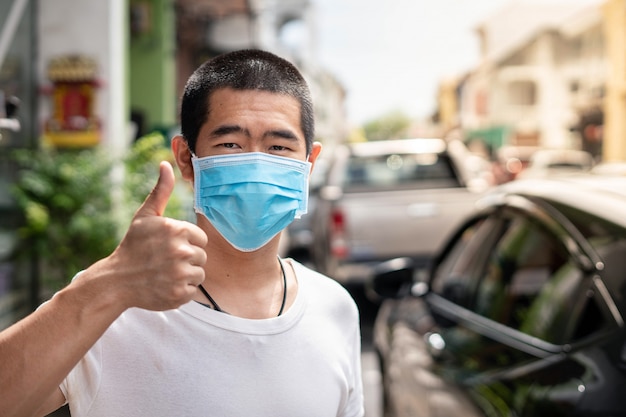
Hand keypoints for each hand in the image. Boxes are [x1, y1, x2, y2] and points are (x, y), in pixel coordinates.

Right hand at [105, 161, 206, 310]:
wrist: (116, 281)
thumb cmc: (133, 246)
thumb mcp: (145, 216)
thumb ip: (161, 191)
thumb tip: (166, 164)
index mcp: (177, 230)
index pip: (200, 238)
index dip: (187, 243)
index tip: (169, 247)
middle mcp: (181, 251)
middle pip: (201, 256)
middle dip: (186, 259)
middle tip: (165, 262)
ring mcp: (180, 274)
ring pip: (199, 274)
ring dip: (186, 275)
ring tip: (165, 273)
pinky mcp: (180, 294)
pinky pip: (193, 291)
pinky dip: (182, 291)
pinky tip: (165, 285)